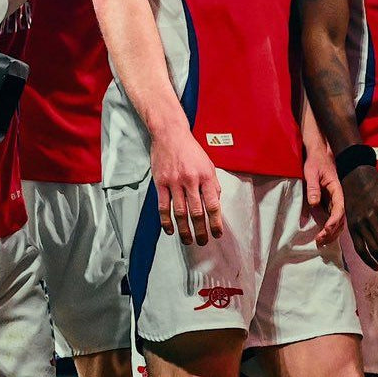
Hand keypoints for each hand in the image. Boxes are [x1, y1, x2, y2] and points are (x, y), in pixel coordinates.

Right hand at [150, 123, 223, 245]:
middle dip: (201, 230)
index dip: (215, 222)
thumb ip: (213, 184)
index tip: (217, 234)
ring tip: (188, 240)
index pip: (213, 204)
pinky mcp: (160, 183)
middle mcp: (191, 180)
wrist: (170, 135)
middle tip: (203, 242)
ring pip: (180, 212)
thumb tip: (216, 203)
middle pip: (196, 212)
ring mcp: (174, 182)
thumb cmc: (191, 150)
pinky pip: (163, 207)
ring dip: (184, 230)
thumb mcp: (209, 164)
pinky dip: (166, 221)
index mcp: (206, 176)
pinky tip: (170, 231)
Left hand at [303, 143, 345, 246]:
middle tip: (319, 240)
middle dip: (332, 231)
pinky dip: (329, 228)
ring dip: (331, 232)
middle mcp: (338, 197)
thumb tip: (314, 203)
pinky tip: (322, 235)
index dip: (333, 222)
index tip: (325, 230)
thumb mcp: (311, 172)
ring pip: (338, 221)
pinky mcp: (329, 202)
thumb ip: (313, 187)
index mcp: (337, 189)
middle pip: (340, 219)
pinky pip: (333, 218)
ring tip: (320, 241)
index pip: (339, 209)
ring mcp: (335, 200)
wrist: (319, 154)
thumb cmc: (316, 161)